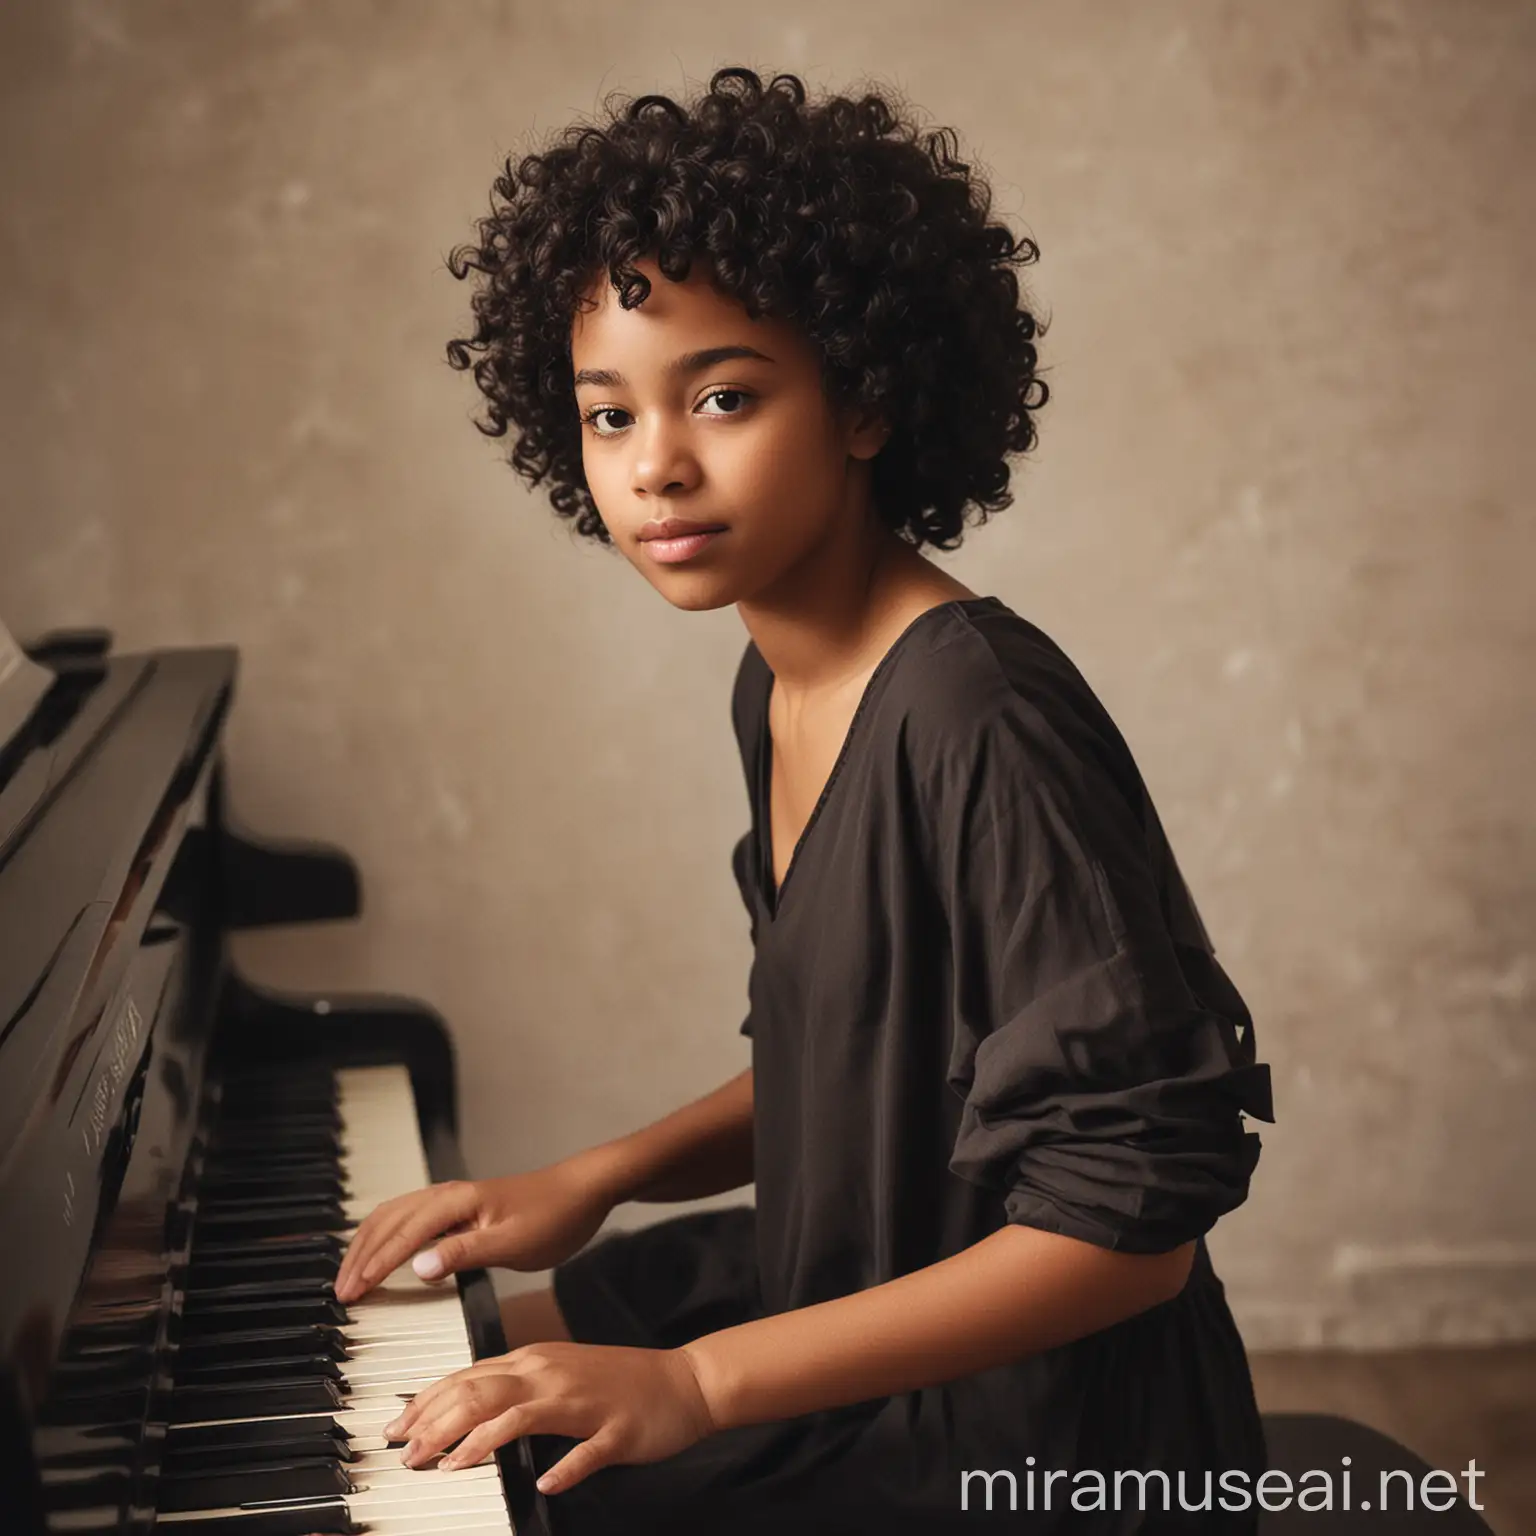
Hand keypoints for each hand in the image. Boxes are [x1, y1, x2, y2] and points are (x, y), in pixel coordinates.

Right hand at [334, 1156, 615, 1302]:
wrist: (583, 1190)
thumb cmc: (555, 1216)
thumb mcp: (514, 1243)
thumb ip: (465, 1253)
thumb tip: (418, 1267)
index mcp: (457, 1202)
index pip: (402, 1236)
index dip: (374, 1266)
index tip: (351, 1294)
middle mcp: (449, 1195)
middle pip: (388, 1221)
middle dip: (360, 1256)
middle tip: (341, 1293)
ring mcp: (453, 1198)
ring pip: (395, 1216)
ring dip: (369, 1243)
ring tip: (352, 1275)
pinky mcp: (461, 1207)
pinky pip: (411, 1218)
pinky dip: (387, 1235)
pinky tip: (384, 1252)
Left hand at [384, 1340, 716, 1494]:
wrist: (684, 1382)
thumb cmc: (616, 1382)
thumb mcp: (556, 1374)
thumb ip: (511, 1385)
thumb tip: (459, 1406)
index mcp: (537, 1361)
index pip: (468, 1376)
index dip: (426, 1402)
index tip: (394, 1428)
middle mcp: (553, 1374)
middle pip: (483, 1391)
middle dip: (438, 1423)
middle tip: (406, 1454)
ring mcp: (585, 1401)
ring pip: (522, 1415)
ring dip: (480, 1441)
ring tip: (450, 1467)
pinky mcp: (616, 1430)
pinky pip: (586, 1451)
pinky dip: (563, 1468)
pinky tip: (545, 1484)